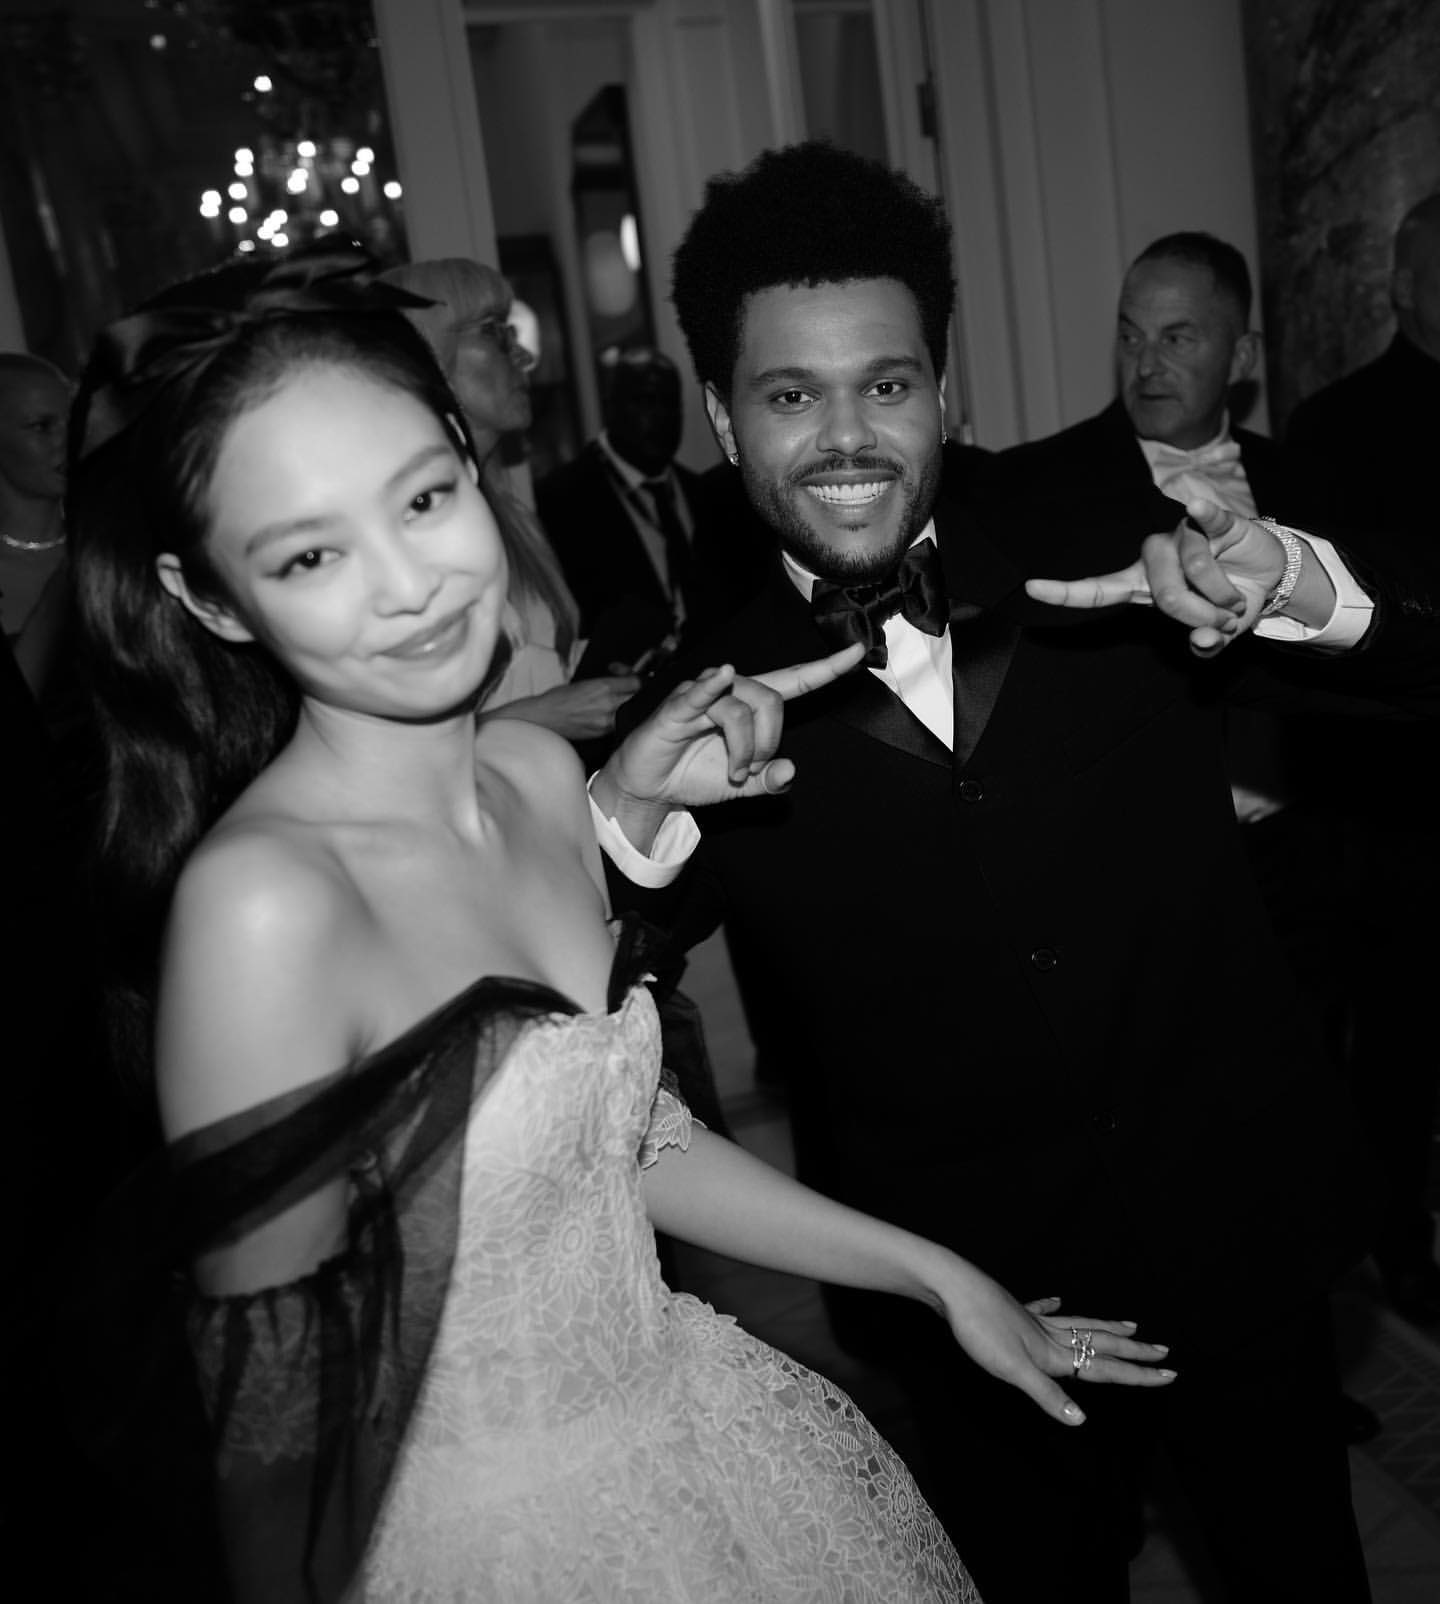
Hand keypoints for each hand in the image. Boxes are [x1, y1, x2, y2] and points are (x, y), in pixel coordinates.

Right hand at [491, 674, 641, 740]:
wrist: (543, 718)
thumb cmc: (558, 698)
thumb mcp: (585, 682)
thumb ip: (607, 682)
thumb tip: (622, 679)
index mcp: (603, 687)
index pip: (636, 681)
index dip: (635, 676)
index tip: (628, 675)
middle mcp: (609, 704)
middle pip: (638, 697)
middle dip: (636, 691)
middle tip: (628, 688)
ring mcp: (607, 721)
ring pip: (631, 712)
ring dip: (629, 706)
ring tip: (619, 702)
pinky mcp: (602, 733)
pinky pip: (620, 724)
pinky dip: (619, 718)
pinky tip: (611, 714)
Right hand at [593, 644, 863, 840]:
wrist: (650, 788)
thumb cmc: (693, 775)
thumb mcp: (743, 786)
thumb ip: (771, 780)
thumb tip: (791, 771)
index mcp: (750, 704)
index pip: (795, 680)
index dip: (827, 668)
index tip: (858, 650)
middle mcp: (729, 690)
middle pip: (771, 700)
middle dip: (769, 742)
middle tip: (751, 772)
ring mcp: (701, 694)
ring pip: (742, 710)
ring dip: (744, 750)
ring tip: (733, 774)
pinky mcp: (676, 708)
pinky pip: (700, 695)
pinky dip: (711, 686)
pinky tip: (719, 677)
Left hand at [934, 1272, 1175, 1427]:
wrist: (953, 1288)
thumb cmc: (980, 1330)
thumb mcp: (1013, 1370)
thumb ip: (1048, 1396)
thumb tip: (1083, 1420)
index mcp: (1053, 1353)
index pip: (1104, 1367)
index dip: (1137, 1375)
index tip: (1170, 1375)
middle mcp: (1049, 1334)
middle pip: (1100, 1342)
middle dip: (1134, 1351)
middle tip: (1163, 1350)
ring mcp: (1031, 1319)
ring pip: (1078, 1324)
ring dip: (1105, 1328)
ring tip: (1129, 1325)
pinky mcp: (1011, 1310)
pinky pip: (1040, 1309)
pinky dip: (1052, 1306)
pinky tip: (1055, 1299)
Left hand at [1024, 498, 1300, 656]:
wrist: (1268, 577)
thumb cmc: (1227, 602)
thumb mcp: (1216, 633)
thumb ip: (1207, 644)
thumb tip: (1205, 642)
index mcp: (1142, 585)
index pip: (1098, 589)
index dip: (1066, 591)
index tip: (1030, 588)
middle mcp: (1154, 557)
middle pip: (1164, 596)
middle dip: (1199, 617)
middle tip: (1222, 621)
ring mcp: (1182, 536)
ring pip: (1195, 573)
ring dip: (1224, 598)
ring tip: (1235, 599)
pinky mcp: (1216, 522)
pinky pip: (1207, 520)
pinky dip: (1205, 514)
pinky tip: (1197, 507)